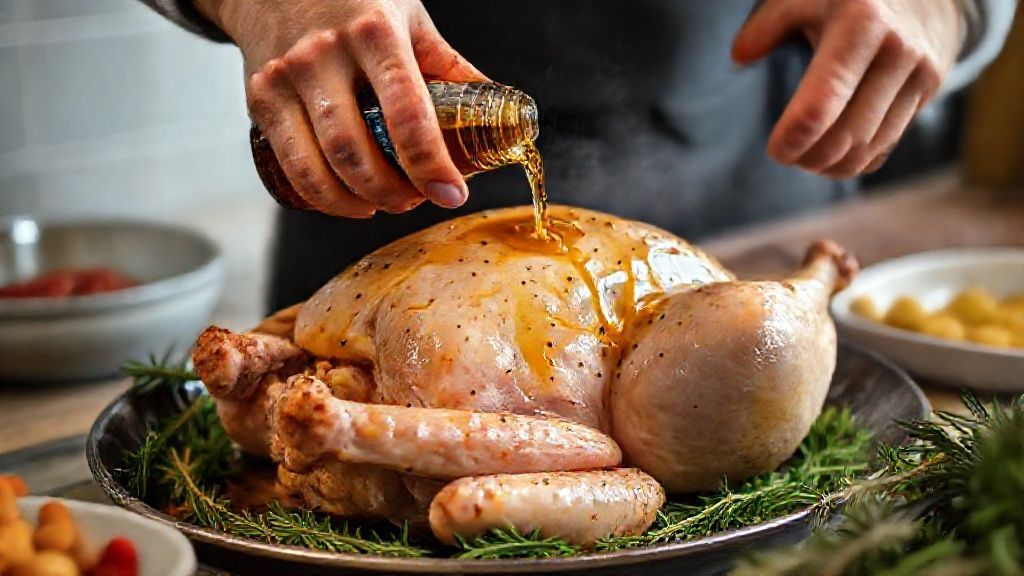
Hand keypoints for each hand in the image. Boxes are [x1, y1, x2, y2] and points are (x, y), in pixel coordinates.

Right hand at [195, 0, 486, 215]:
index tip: (451, 193)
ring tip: (385, 203)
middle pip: (357, 151)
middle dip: (393, 193)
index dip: (430, 163)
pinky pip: (291, 167)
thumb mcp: (408, 18)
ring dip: (359, 202)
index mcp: (374, 33)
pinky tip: (349, 201)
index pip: (407, 112)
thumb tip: (497, 112)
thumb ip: (448, 66)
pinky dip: (323, 198)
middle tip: (416, 199)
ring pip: (319, 167)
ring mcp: (286, 79)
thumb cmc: (352, 1)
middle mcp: (325, 55)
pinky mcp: (259, 100)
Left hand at [732, 0, 961, 177]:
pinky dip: (857, 161)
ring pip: (869, 147)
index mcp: (861, 23)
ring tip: (806, 158)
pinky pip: (889, 144)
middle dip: (810, 157)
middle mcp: (897, 50)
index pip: (822, 103)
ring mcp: (921, 73)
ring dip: (831, 165)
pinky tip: (833, 156)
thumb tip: (740, 57)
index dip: (795, 137)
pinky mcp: (931, 91)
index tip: (776, 150)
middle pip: (846, 135)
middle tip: (786, 156)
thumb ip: (769, 24)